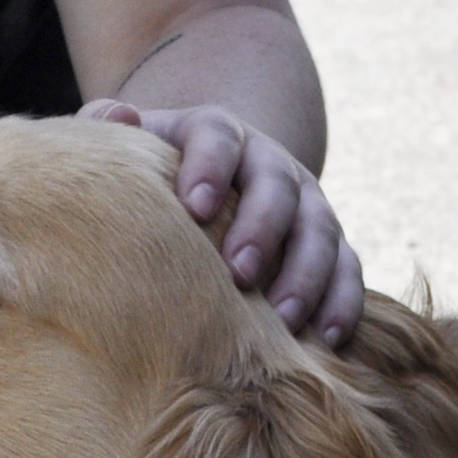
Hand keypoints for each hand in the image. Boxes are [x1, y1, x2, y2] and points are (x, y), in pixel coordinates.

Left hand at [83, 98, 364, 347]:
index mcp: (216, 133)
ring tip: (283, 319)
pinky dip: (343, 300)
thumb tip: (116, 118)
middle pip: (277, 183)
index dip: (210, 167)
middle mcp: (268, 162)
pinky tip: (326, 339)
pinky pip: (348, 267)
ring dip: (307, 273)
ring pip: (320, 228)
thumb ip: (109, 127)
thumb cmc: (156, 176)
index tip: (195, 208)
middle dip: (263, 227)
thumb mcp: (133, 148)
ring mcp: (305, 201)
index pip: (218, 136)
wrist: (210, 181)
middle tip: (240, 274)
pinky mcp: (328, 242)